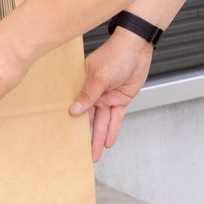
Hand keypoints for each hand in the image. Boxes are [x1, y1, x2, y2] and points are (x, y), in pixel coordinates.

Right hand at [69, 28, 152, 161]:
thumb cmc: (115, 55)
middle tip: (81, 153)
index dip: (71, 122)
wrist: (137, 48)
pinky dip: (112, 130)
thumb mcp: (99, 76)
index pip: (75, 106)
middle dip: (85, 136)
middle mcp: (94, 93)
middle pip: (88, 119)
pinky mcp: (121, 99)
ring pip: (102, 122)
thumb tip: (73, 110)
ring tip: (94, 154)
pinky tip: (108, 143)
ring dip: (98, 137)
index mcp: (83, 84)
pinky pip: (115, 119)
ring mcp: (107, 97)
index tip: (65, 138)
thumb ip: (88, 95)